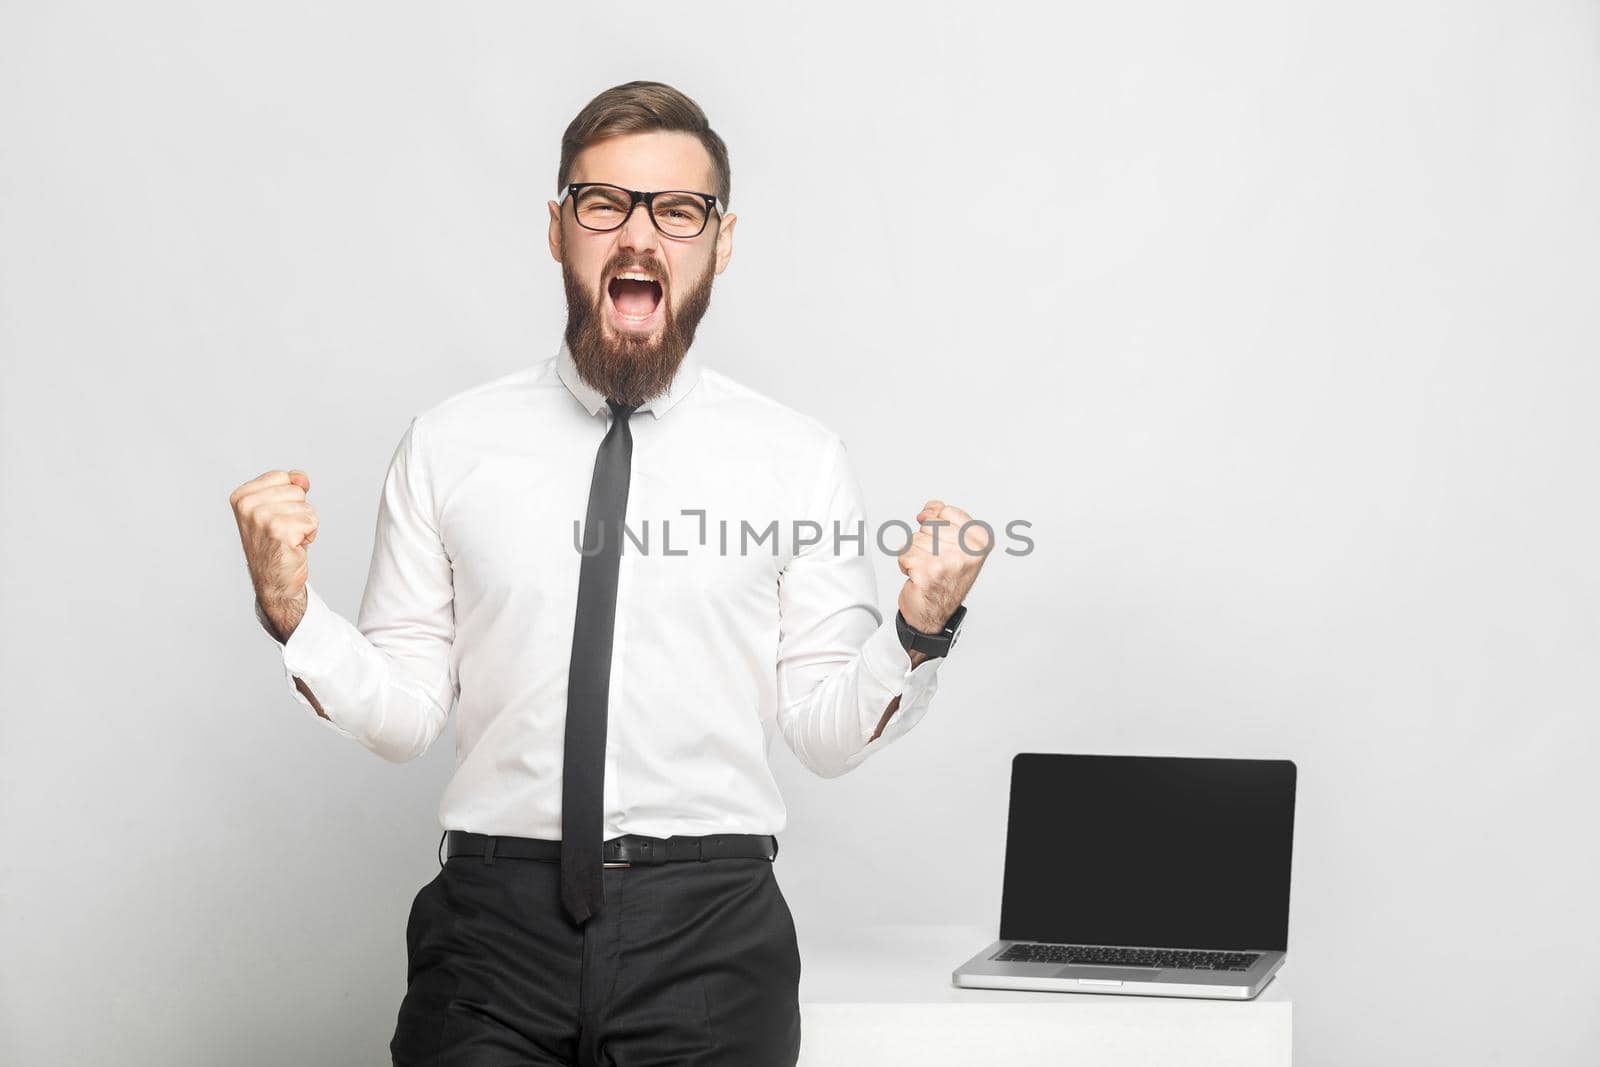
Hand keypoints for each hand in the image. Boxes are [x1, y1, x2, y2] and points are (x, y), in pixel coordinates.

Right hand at [230, 468, 317, 638]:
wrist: (274, 581)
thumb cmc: (275, 545)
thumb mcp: (277, 508)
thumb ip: (290, 485)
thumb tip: (301, 477)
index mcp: (242, 496)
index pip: (283, 477)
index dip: (289, 498)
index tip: (276, 516)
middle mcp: (248, 506)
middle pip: (297, 490)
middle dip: (298, 511)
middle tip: (284, 531)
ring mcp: (262, 518)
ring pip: (306, 507)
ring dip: (304, 525)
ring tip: (288, 539)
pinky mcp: (280, 531)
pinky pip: (312, 521)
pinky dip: (309, 535)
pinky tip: (294, 546)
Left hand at [896, 499, 990, 633]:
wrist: (933, 614)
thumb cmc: (944, 580)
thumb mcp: (953, 544)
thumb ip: (943, 519)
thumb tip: (928, 510)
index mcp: (979, 541)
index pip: (945, 511)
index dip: (936, 527)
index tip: (943, 545)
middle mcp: (968, 551)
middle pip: (929, 525)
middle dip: (925, 542)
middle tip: (935, 561)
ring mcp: (949, 561)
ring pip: (915, 539)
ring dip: (915, 554)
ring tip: (927, 569)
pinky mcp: (929, 572)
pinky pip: (905, 553)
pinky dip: (906, 564)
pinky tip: (918, 576)